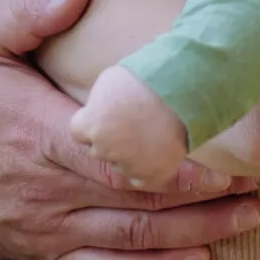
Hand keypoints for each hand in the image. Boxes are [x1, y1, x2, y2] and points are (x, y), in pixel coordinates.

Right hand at [0, 0, 259, 259]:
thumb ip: (28, 11)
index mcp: (38, 136)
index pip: (122, 161)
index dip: (180, 168)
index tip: (233, 157)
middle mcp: (47, 192)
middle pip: (143, 208)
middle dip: (209, 202)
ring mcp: (47, 230)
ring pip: (134, 243)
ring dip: (198, 236)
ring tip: (252, 219)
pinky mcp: (44, 253)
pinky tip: (199, 258)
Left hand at [69, 65, 189, 190]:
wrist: (180, 93)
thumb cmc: (143, 81)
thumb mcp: (109, 80)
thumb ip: (97, 102)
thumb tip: (97, 110)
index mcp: (91, 126)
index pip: (79, 132)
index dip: (93, 122)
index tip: (106, 115)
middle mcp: (104, 150)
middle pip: (99, 149)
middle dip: (110, 140)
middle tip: (130, 123)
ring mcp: (128, 165)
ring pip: (120, 165)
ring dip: (128, 154)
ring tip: (147, 132)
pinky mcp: (152, 175)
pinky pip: (140, 179)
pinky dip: (145, 169)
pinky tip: (154, 152)